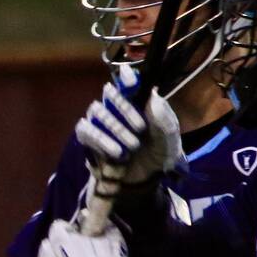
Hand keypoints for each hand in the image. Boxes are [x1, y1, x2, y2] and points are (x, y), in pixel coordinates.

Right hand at [76, 66, 179, 189]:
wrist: (145, 178)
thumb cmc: (158, 153)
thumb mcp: (170, 140)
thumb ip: (164, 120)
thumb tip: (152, 97)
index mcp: (138, 101)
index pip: (128, 80)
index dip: (126, 77)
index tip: (131, 82)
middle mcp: (116, 106)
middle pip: (110, 92)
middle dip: (125, 109)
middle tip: (140, 128)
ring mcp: (99, 120)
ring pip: (98, 111)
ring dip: (116, 129)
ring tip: (132, 147)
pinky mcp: (88, 136)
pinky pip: (86, 130)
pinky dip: (101, 140)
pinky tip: (116, 152)